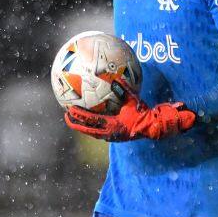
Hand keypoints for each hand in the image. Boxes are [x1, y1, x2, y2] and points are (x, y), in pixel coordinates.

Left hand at [64, 90, 195, 141]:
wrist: (151, 127)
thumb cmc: (142, 113)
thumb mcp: (132, 100)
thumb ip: (123, 90)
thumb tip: (115, 80)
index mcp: (111, 125)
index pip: (91, 121)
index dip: (79, 116)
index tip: (69, 111)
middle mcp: (109, 133)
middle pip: (87, 129)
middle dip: (76, 124)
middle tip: (66, 117)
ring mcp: (111, 137)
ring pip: (92, 132)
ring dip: (82, 127)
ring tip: (74, 121)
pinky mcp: (114, 137)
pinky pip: (99, 132)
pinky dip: (91, 127)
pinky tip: (89, 122)